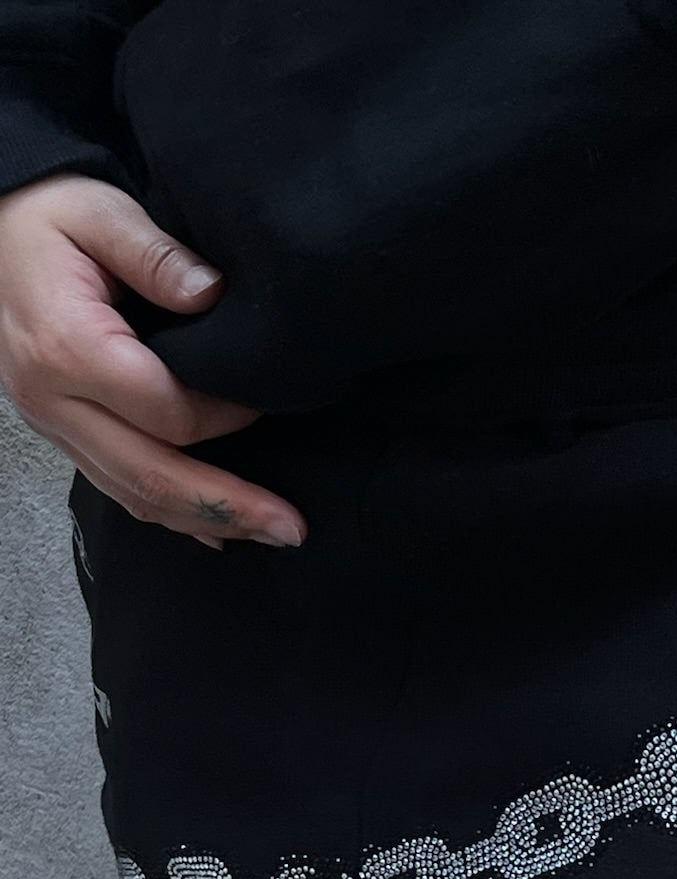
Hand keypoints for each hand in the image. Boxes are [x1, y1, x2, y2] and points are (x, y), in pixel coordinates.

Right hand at [0, 172, 305, 549]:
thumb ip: (156, 252)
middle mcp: (53, 401)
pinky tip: (217, 530)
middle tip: (293, 529)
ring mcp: (52, 425)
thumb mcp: (100, 210)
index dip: (226, 416)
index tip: (266, 402)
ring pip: (134, 494)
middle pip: (151, 475)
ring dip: (205, 521)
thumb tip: (212, 291)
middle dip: (228, 506)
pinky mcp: (61, 434)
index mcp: (66, 348)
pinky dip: (171, 513)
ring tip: (270, 535)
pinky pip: (118, 487)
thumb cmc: (48, 217)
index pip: (166, 412)